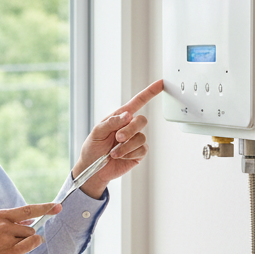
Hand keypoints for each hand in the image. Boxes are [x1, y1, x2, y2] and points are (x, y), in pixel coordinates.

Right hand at [0, 202, 61, 253]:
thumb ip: (9, 222)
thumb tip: (30, 220)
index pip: (27, 209)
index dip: (45, 208)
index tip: (57, 206)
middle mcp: (4, 224)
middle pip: (30, 227)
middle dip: (26, 235)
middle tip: (11, 243)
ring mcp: (7, 238)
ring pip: (30, 236)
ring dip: (24, 243)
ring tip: (6, 249)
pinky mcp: (10, 252)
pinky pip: (31, 244)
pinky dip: (34, 244)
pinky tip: (28, 246)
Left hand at [73, 78, 163, 197]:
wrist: (93, 170)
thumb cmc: (93, 149)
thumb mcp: (96, 133)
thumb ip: (111, 122)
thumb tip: (127, 115)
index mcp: (119, 118)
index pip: (137, 102)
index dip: (150, 92)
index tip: (161, 83)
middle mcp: (129, 127)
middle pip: (141, 120)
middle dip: (130, 129)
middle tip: (117, 138)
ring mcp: (135, 140)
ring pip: (141, 137)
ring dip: (126, 146)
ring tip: (113, 153)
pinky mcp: (138, 152)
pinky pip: (141, 149)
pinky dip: (129, 154)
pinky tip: (120, 157)